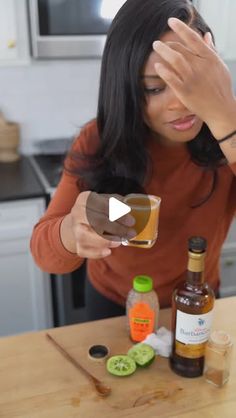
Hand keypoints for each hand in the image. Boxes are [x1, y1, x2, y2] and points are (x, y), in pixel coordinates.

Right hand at [60, 191, 135, 258]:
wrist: (79, 223)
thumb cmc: (97, 211)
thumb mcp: (107, 201)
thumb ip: (118, 203)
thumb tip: (131, 209)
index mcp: (85, 199)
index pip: (104, 206)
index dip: (119, 214)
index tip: (131, 221)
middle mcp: (77, 213)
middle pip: (97, 222)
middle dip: (116, 229)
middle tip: (130, 233)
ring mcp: (75, 229)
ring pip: (88, 237)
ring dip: (107, 241)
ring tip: (120, 241)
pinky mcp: (76, 244)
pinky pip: (85, 251)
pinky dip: (97, 253)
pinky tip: (108, 251)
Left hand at [152, 18, 234, 135]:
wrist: (221, 109)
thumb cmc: (221, 89)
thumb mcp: (220, 67)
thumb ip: (211, 50)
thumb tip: (206, 35)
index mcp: (209, 58)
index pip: (193, 38)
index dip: (181, 28)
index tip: (171, 21)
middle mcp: (201, 66)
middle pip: (181, 49)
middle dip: (168, 43)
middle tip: (159, 43)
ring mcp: (192, 79)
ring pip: (175, 59)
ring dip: (163, 51)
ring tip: (155, 46)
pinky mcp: (184, 91)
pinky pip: (171, 78)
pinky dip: (163, 70)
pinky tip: (157, 65)